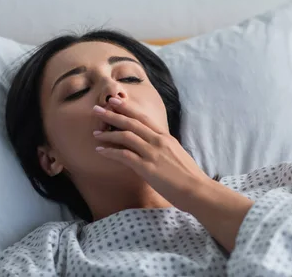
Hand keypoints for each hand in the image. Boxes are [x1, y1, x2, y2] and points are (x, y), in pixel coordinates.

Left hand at [92, 99, 212, 211]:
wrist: (196, 189)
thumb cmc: (188, 175)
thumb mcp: (176, 154)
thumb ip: (164, 148)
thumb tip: (154, 146)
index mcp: (166, 137)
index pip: (144, 117)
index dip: (127, 108)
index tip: (115, 101)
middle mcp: (158, 141)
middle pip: (132, 123)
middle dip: (113, 115)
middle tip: (97, 109)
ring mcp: (152, 153)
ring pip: (126, 136)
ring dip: (108, 134)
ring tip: (95, 133)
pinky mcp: (147, 167)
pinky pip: (124, 155)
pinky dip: (110, 152)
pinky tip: (100, 151)